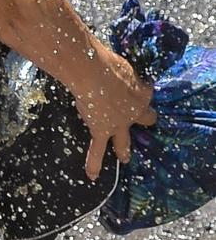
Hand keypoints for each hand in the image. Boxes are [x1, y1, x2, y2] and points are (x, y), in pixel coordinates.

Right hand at [72, 42, 156, 180]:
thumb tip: (105, 64)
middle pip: (144, 118)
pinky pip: (97, 150)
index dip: (143, 92)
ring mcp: (119, 124)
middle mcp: (134, 111)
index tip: (139, 87)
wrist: (95, 75)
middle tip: (147, 122)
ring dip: (124, 149)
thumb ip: (119, 69)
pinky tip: (92, 176)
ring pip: (123, 141)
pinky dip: (94, 163)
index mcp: (142, 92)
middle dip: (144, 120)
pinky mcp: (102, 130)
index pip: (146, 94)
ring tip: (125, 158)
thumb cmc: (107, 63)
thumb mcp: (120, 63)